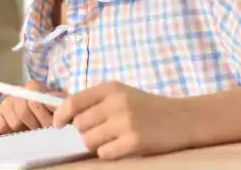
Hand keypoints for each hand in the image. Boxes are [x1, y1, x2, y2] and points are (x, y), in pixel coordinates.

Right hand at [0, 80, 65, 133]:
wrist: (38, 121)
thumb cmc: (51, 114)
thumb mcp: (59, 109)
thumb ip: (59, 103)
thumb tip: (52, 99)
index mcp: (34, 87)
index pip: (34, 98)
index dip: (44, 115)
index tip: (51, 125)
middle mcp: (18, 91)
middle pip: (24, 111)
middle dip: (36, 125)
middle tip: (43, 131)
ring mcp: (7, 102)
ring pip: (15, 122)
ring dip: (26, 130)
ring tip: (33, 131)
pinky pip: (3, 126)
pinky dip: (12, 132)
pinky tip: (21, 130)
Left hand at [52, 82, 190, 159]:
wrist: (183, 118)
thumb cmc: (147, 107)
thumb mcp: (121, 94)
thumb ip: (95, 101)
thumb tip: (63, 115)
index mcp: (110, 88)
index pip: (73, 102)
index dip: (60, 116)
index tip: (57, 125)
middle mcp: (116, 103)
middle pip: (79, 124)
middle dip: (84, 132)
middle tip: (99, 133)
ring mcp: (126, 122)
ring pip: (88, 140)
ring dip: (95, 144)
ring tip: (111, 140)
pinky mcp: (135, 141)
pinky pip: (104, 153)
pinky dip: (108, 153)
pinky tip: (120, 147)